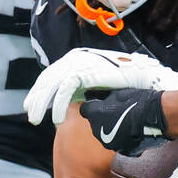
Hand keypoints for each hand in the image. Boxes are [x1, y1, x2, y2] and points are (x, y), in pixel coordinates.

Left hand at [25, 47, 177, 125]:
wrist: (147, 83)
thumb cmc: (130, 88)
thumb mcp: (105, 88)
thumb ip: (91, 91)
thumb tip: (81, 103)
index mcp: (81, 59)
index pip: (56, 75)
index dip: (43, 91)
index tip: (35, 106)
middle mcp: (78, 58)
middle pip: (50, 78)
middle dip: (38, 97)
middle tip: (30, 113)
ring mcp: (80, 63)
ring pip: (53, 84)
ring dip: (43, 103)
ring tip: (35, 118)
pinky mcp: (85, 71)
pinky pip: (65, 90)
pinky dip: (59, 105)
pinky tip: (55, 119)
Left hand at [79, 88, 166, 154]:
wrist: (159, 116)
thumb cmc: (139, 101)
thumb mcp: (118, 93)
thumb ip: (103, 96)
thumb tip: (94, 94)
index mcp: (96, 116)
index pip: (85, 110)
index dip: (93, 106)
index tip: (100, 103)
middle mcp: (100, 132)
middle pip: (95, 124)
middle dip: (102, 118)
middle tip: (116, 111)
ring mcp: (112, 144)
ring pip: (107, 135)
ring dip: (113, 129)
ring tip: (127, 121)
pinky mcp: (125, 151)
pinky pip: (119, 143)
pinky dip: (124, 138)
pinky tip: (134, 130)